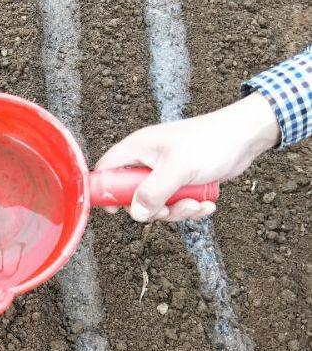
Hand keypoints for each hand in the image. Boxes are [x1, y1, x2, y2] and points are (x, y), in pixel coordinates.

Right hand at [95, 93, 279, 221]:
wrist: (245, 136)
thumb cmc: (211, 142)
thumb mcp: (178, 169)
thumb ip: (153, 192)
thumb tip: (136, 214)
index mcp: (137, 148)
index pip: (106, 170)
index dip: (104, 191)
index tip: (116, 210)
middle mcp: (146, 160)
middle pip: (131, 194)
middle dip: (152, 208)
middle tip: (168, 209)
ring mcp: (164, 171)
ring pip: (156, 202)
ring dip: (176, 210)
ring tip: (196, 203)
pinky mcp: (181, 180)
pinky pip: (175, 202)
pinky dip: (189, 208)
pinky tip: (206, 204)